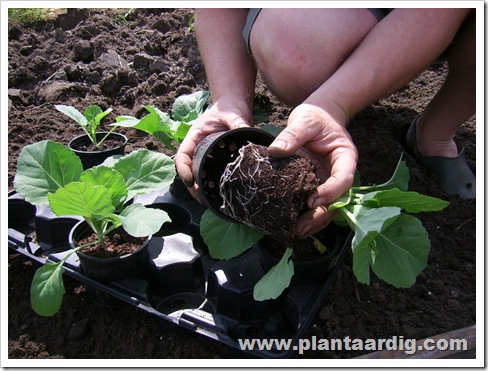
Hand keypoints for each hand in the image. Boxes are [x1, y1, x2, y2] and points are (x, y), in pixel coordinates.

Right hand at [174, 96, 252, 198]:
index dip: (183, 170)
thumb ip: (237, 122)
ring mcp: (207, 154)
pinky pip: (211, 174)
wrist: (235, 104)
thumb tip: (245, 132)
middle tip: (202, 199)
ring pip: (198, 175)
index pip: (182, 156)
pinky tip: (220, 195)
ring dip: (201, 189)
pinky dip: (212, 185)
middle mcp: (198, 147)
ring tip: (209, 202)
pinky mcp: (217, 159)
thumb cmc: (229, 106)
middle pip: (188, 170)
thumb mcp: (232, 113)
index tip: (191, 182)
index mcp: (194, 137)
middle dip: (192, 187)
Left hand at [267, 103, 357, 237]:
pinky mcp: (316, 186)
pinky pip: (315, 204)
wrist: (317, 116)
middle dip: (319, 215)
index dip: (330, 192)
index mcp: (345, 157)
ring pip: (327, 207)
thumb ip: (292, 135)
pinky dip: (306, 216)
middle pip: (336, 199)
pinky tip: (292, 225)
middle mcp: (339, 173)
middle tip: (300, 226)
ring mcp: (328, 181)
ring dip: (313, 221)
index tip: (312, 201)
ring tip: (295, 232)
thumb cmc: (315, 116)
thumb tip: (275, 151)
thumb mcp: (304, 120)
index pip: (343, 178)